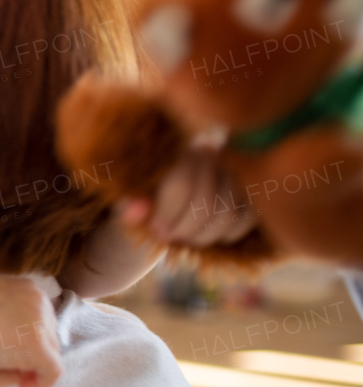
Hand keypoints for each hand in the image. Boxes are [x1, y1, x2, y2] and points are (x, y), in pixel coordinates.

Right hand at [0, 273, 62, 386]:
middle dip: (25, 358)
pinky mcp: (37, 348)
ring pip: (48, 356)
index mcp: (28, 288)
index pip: (40, 322)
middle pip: (47, 339)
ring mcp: (40, 324)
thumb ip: (3, 306)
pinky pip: (53, 372)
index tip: (5, 353)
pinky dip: (41, 383)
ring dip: (25, 370)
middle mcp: (40, 302)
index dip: (24, 342)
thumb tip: (5, 327)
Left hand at [121, 150, 256, 247]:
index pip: (182, 184)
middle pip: (207, 203)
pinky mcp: (256, 187)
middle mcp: (212, 151)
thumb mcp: (132, 199)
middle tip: (170, 238)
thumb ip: (131, 204)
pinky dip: (228, 234)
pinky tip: (209, 234)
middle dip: (184, 230)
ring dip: (204, 236)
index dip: (168, 215)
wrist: (169, 195)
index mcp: (177, 148)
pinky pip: (248, 218)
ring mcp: (237, 168)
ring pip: (229, 213)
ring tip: (186, 237)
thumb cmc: (148, 196)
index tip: (157, 231)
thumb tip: (132, 213)